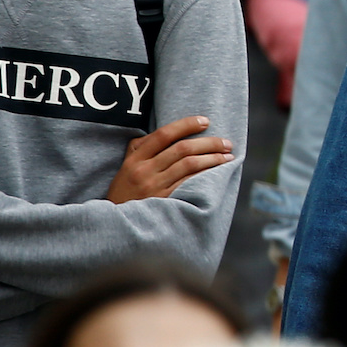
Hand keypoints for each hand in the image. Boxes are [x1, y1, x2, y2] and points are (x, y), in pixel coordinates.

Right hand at [108, 114, 234, 202]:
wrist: (118, 224)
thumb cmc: (126, 192)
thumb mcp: (127, 167)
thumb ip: (142, 148)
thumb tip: (169, 132)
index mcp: (135, 159)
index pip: (163, 134)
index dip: (186, 125)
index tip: (205, 121)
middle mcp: (144, 171)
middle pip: (182, 149)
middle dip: (209, 143)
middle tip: (227, 143)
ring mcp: (154, 187)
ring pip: (189, 165)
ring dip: (213, 158)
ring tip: (228, 156)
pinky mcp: (165, 201)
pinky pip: (190, 183)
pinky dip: (206, 175)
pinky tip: (218, 173)